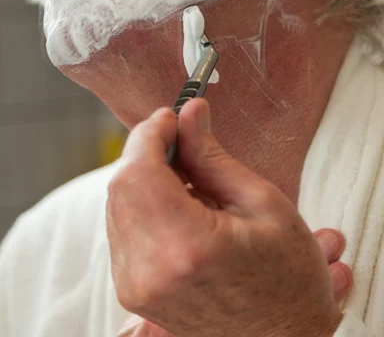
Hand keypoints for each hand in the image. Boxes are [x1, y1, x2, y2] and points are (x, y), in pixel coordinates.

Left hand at [107, 99, 350, 336]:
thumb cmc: (287, 275)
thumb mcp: (261, 203)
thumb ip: (211, 155)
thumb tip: (189, 112)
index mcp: (186, 246)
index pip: (138, 171)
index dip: (149, 134)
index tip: (170, 116)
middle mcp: (150, 272)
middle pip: (121, 186)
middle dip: (147, 151)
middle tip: (182, 138)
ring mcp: (135, 288)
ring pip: (117, 205)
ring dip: (145, 177)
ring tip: (189, 178)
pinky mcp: (132, 293)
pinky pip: (122, 228)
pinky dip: (144, 204)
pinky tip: (179, 205)